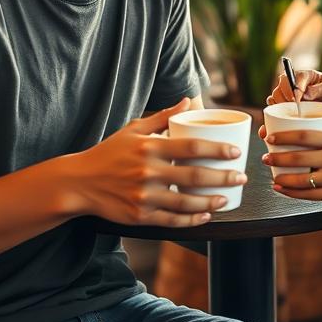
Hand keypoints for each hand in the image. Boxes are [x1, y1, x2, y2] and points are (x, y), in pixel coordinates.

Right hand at [70, 98, 246, 227]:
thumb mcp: (133, 130)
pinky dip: (191, 220)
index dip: (217, 150)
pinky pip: (171, 220)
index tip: (236, 152)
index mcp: (150, 148)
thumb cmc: (109, 153)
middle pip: (194, 176)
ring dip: (211, 201)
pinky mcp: (140, 216)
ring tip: (228, 198)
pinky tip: (205, 216)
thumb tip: (188, 101)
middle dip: (223, 177)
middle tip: (241, 177)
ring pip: (186, 201)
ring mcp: (144, 196)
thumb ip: (162, 117)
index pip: (191, 147)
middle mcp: (148, 172)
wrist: (80, 183)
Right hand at [258, 70, 321, 140]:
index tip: (299, 98)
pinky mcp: (287, 112)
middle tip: (294, 107)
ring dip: (277, 106)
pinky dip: (270, 118)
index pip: (297, 75)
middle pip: (281, 84)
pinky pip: (273, 112)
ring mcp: (290, 99)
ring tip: (287, 115)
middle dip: (284, 95)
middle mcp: (297, 85)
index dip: (295, 85)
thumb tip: (305, 93)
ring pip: (274, 97)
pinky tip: (273, 125)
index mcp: (309, 76)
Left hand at [262, 125, 321, 203]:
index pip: (303, 135)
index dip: (283, 137)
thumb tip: (297, 135)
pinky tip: (283, 189)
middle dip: (277, 158)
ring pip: (301, 179)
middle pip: (298, 157)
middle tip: (265, 158)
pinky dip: (293, 193)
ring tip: (272, 176)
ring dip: (282, 179)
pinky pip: (310, 195)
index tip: (269, 138)